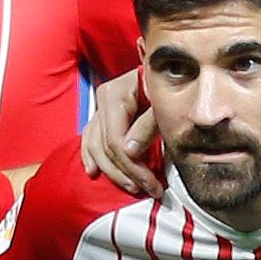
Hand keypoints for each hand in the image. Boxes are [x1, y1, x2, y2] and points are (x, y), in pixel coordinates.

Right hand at [78, 71, 161, 193]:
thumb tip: (128, 151)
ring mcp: (100, 108)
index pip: (115, 140)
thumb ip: (147, 126)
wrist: (170, 69)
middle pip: (105, 147)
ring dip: (111, 170)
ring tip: (130, 186)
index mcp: (114, 95)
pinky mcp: (102, 115)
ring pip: (95, 146)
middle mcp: (102, 100)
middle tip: (147, 190)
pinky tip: (93, 172)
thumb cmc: (171, 85)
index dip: (132, 166)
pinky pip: (89, 139)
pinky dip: (91, 156)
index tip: (152, 184)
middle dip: (126, 172)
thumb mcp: (162, 105)